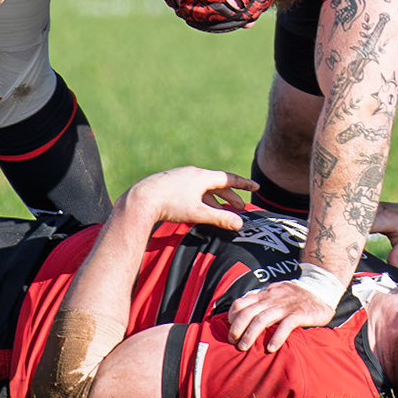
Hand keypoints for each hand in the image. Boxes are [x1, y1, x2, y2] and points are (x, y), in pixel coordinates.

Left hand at [124, 167, 256, 228]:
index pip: (228, 179)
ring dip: (215, 199)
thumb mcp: (198, 213)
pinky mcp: (170, 184)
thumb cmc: (170, 205)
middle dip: (230, 196)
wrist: (141, 199)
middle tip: (240, 207)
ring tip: (222, 211)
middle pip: (217, 184)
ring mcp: (180, 178)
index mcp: (202, 177)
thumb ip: (220, 218)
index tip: (256, 187)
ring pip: (203, 188)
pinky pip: (192, 190)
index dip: (243, 184)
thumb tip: (240, 224)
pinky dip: (201, 199)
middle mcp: (192, 173)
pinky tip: (198, 209)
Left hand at [227, 279, 338, 352]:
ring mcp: (286, 305)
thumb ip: (261, 301)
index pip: (241, 302)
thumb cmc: (295, 295)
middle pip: (249, 312)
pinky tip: (271, 348)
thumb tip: (242, 312)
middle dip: (237, 328)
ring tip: (244, 347)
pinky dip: (277, 336)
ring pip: (263, 318)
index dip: (232, 316)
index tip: (229, 330)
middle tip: (233, 342)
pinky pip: (286, 325)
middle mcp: (272, 299)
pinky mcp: (300, 313)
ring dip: (251, 334)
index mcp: (265, 294)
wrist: (322, 289)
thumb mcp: (275, 293)